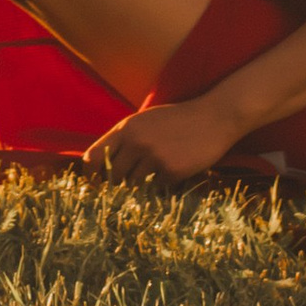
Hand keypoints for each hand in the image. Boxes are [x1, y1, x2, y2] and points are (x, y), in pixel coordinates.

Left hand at [88, 98, 233, 185]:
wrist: (213, 118)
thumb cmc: (176, 120)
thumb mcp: (144, 121)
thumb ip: (124, 138)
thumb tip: (103, 164)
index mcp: (125, 128)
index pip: (93, 157)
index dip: (92, 174)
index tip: (97, 183)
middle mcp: (136, 142)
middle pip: (113, 176)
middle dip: (119, 183)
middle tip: (130, 184)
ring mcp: (153, 157)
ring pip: (133, 185)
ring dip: (140, 185)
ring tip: (154, 175)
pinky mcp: (171, 171)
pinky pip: (156, 187)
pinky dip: (161, 185)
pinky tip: (172, 171)